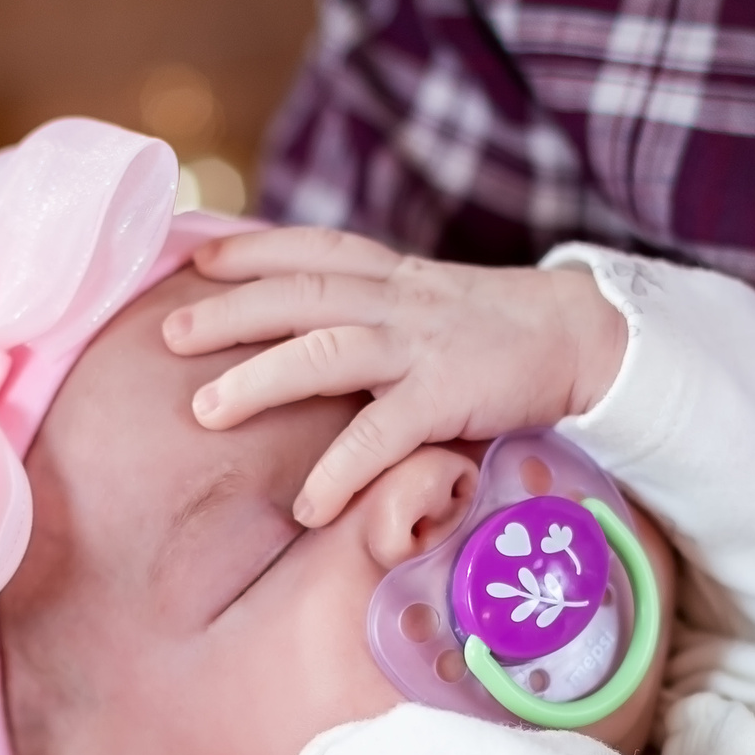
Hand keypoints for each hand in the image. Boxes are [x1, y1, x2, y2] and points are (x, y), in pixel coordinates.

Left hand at [161, 226, 628, 524]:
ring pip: (323, 350)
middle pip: (298, 294)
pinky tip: (307, 505)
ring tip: (204, 412)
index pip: (312, 249)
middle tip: (169, 333)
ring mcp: (421, 345)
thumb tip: (311, 341)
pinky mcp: (448, 393)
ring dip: (258, 379)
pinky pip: (382, 432)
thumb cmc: (498, 337)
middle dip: (229, 310)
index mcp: (392, 278)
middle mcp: (397, 300)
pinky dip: (339, 469)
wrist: (584, 339)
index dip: (251, 249)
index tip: (198, 259)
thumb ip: (375, 317)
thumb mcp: (430, 309)